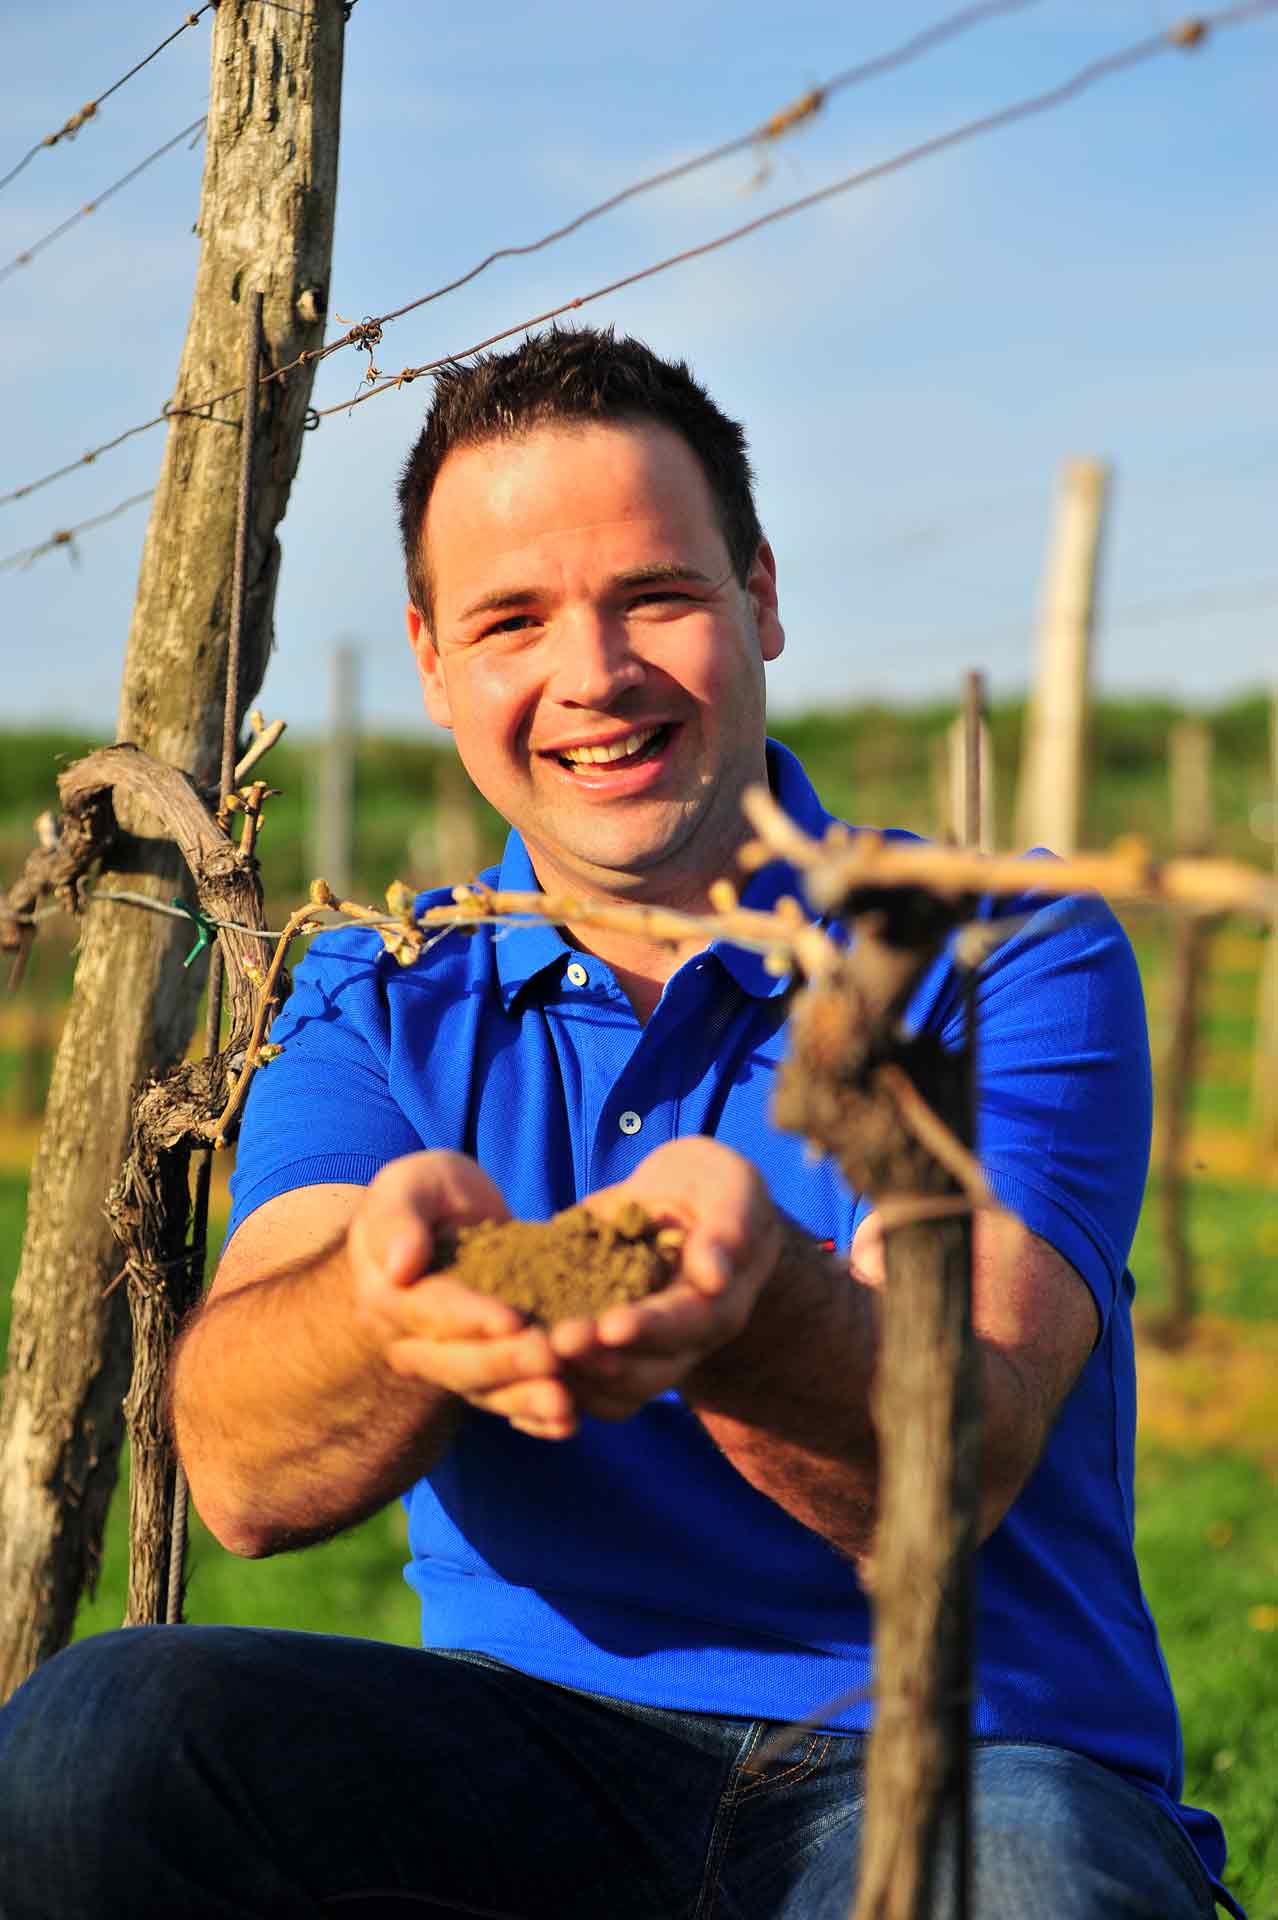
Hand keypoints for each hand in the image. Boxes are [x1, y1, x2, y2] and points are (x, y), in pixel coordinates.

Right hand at [345, 1151, 568, 1438]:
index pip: (431, 1312)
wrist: (446, 1220)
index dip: (470, 1318)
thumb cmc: (425, 1194)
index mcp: (390, 1297)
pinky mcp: (486, 1372)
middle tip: (552, 1358)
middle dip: (506, 1363)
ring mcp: (451, 1362)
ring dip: (525, 1400)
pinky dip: (536, 1419)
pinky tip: (570, 1424)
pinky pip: (507, 1401)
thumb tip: (400, 1265)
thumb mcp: (408, 1185)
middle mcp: (414, 1341)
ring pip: (486, 1391)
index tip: (511, 1319)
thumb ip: (396, 1219)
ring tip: (566, 1406)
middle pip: (459, 1363)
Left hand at [547, 1138, 780, 1425]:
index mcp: (718, 1303)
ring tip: (531, 1356)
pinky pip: (588, 1388)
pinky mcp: (611, 1353)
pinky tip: (517, 1365)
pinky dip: (555, 1385)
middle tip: (556, 1343)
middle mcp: (685, 1341)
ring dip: (574, 1380)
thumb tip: (714, 1275)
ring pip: (615, 1391)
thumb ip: (728, 1227)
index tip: (610, 1327)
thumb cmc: (711, 1189)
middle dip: (599, 1360)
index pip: (687, 1324)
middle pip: (648, 1371)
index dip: (649, 1329)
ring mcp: (647, 1354)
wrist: (685, 1208)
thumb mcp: (729, 1188)